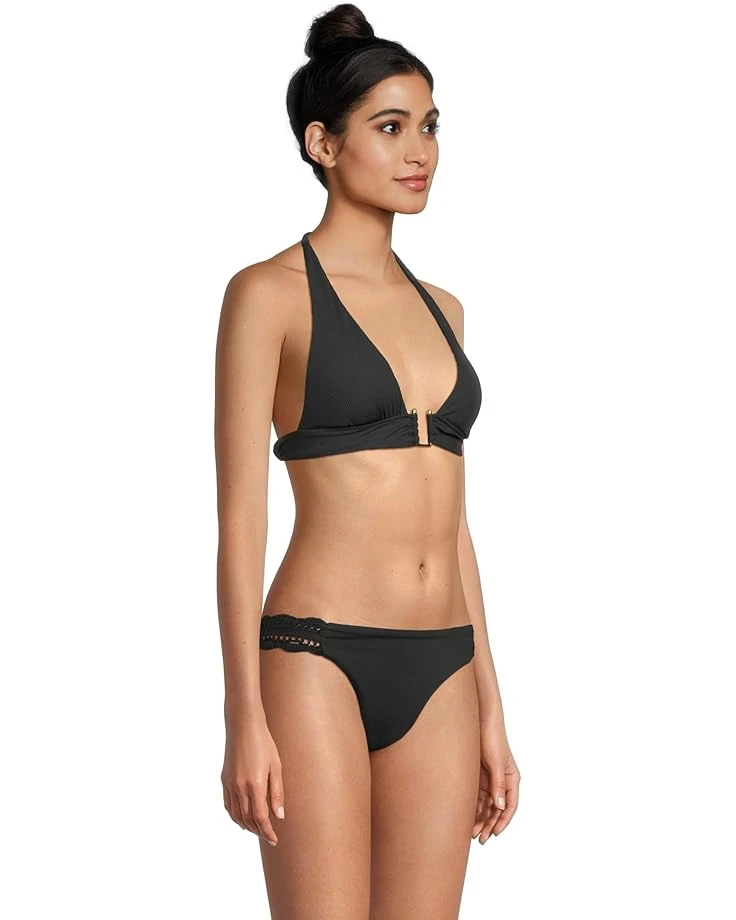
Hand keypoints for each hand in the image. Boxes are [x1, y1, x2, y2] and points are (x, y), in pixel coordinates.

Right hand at [221, 709, 285, 845]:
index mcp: (255, 785)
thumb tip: (279, 816)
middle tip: (268, 835)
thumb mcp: (276, 766)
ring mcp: (229, 784)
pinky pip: (228, 804)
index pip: (260, 818)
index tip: (274, 840)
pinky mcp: (224, 779)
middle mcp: (240, 787)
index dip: (267, 832)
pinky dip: (235, 815)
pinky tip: (242, 816)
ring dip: (246, 825)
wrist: (243, 725)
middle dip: (258, 831)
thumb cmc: (264, 743)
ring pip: (236, 815)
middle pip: (247, 819)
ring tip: (257, 829)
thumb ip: (277, 792)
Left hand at [472, 719, 519, 843]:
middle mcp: (502, 782)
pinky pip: (477, 797)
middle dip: (489, 824)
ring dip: (480, 818)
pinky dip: (473, 808)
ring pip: (486, 805)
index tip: (494, 833)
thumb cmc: (492, 738)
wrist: (479, 720)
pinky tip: (465, 817)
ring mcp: (489, 780)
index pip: (510, 805)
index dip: (503, 821)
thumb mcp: (496, 762)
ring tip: (470, 832)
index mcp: (511, 778)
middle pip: (497, 809)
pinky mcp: (478, 777)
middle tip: (479, 838)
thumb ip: (498, 784)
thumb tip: (499, 805)